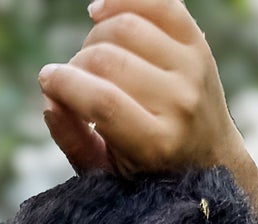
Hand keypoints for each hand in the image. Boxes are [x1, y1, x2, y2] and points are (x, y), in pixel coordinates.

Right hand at [39, 0, 239, 180]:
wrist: (210, 158)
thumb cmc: (149, 169)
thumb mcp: (108, 173)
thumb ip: (74, 141)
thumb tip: (49, 100)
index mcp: (158, 145)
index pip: (103, 101)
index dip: (65, 84)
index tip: (47, 80)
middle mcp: (182, 103)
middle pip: (110, 59)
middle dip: (77, 65)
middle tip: (74, 80)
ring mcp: (193, 68)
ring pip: (127, 26)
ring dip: (95, 37)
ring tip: (92, 58)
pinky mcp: (198, 42)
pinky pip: (157, 2)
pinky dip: (121, 1)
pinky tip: (99, 13)